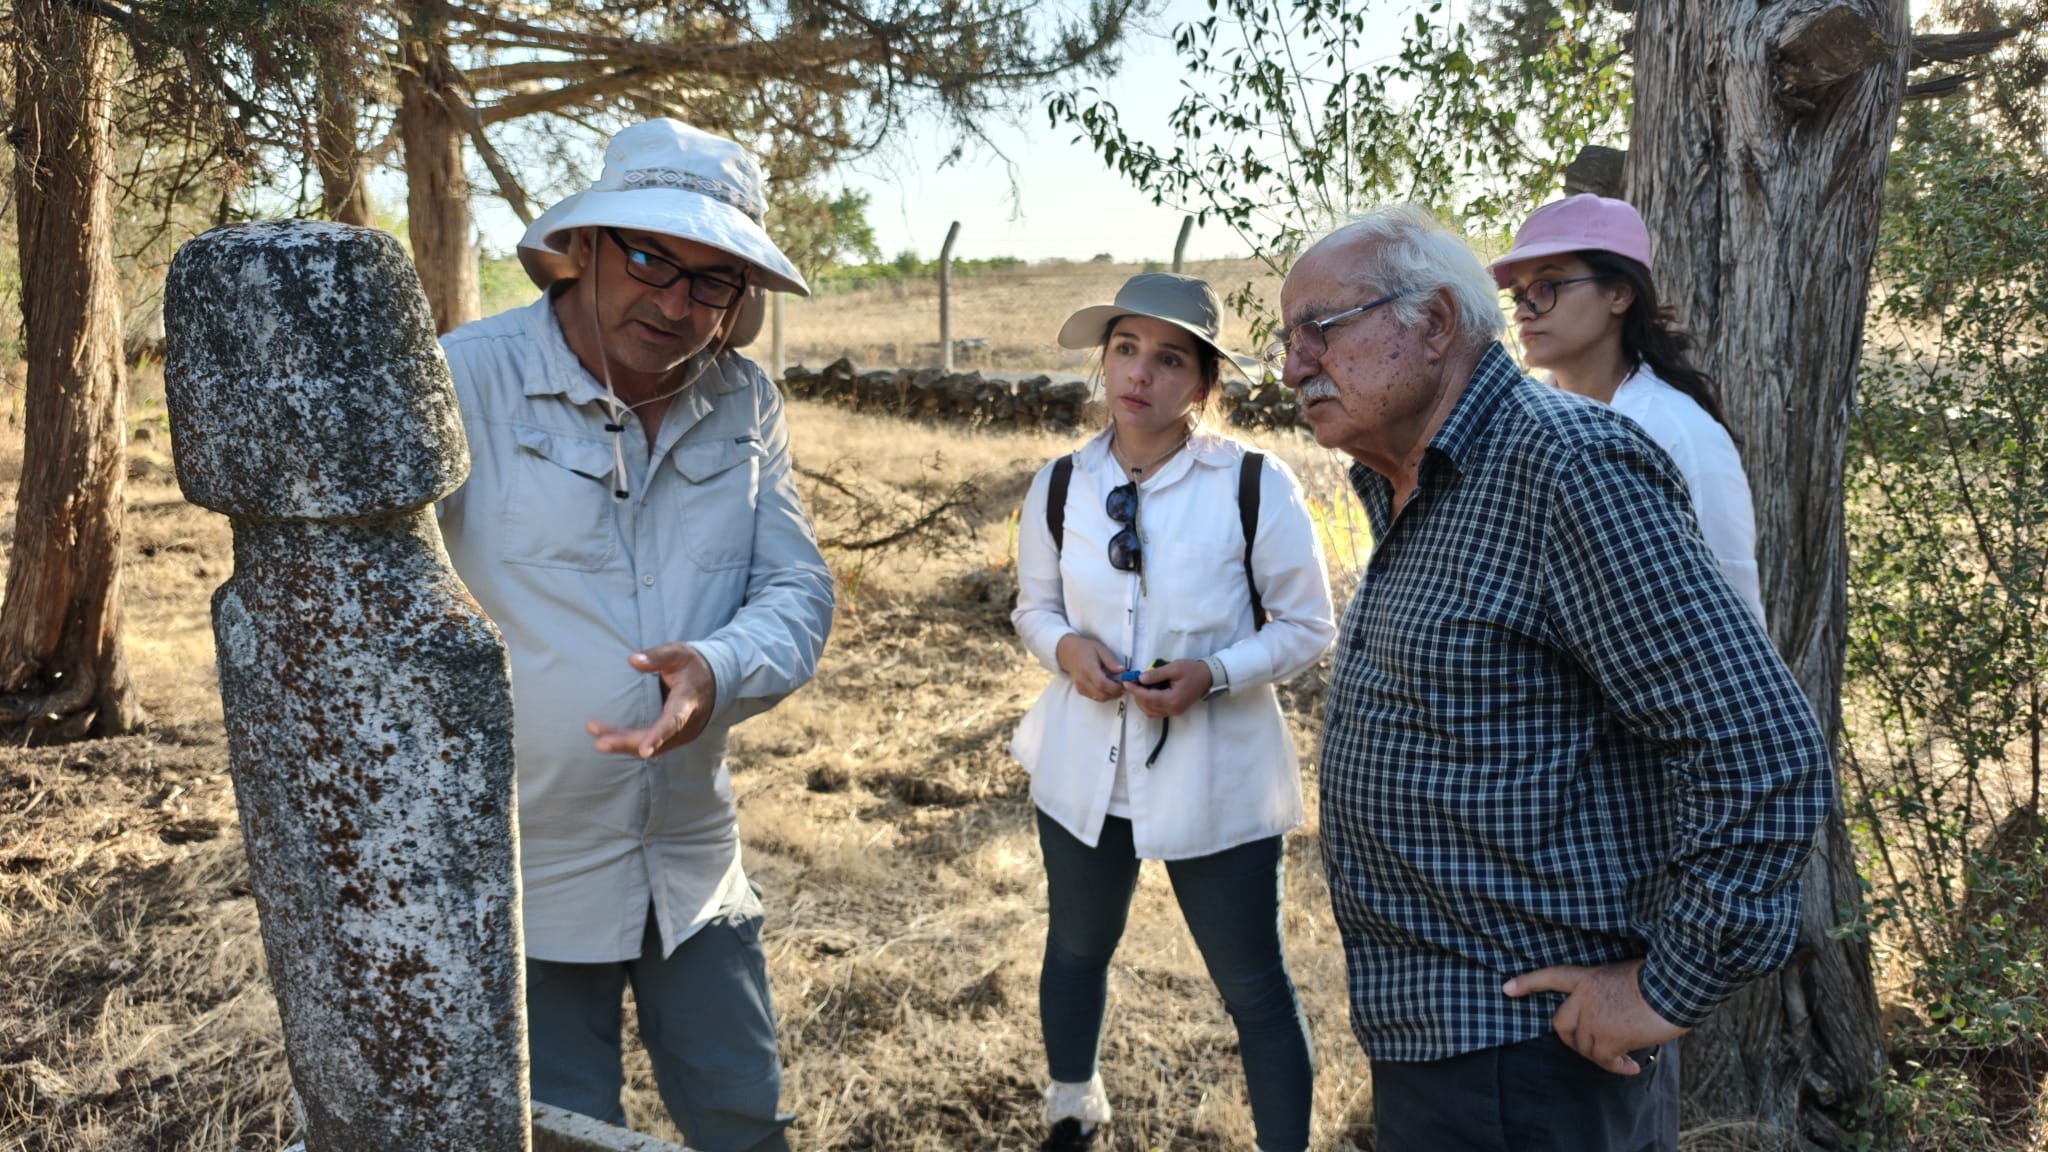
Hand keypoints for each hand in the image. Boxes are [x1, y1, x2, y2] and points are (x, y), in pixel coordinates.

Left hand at [586, 643, 716, 758]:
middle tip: (600, 743)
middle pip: (657, 740)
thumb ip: (657, 656)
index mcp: (688, 701)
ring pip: (650, 746)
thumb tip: (632, 660)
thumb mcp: (677, 653)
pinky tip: (607, 738)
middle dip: (628, 743)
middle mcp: (686, 724)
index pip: (674, 721)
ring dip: (623, 744)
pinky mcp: (671, 738)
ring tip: (596, 734)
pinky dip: (629, 743)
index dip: (658, 735)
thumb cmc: (691, 665)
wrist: (711, 681)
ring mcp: (679, 734)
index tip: (645, 749)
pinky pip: (649, 744)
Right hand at [1056, 634, 1125, 701]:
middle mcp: (1082, 680)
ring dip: (1111, 695)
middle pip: (1102, 695)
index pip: (1102, 683)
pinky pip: (1096, 697)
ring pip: (1100, 698)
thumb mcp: (1101, 649)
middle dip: (1115, 693)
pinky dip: (1104, 694)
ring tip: (1115, 684)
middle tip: (1122, 685)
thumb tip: (1122, 671)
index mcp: (1088, 668)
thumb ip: (1111, 661)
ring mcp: (1081, 687)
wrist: (1069, 653)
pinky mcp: (1081, 691)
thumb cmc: (1086, 649)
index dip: (1115, 687)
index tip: (1124, 683)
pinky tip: (1108, 686)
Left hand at [1123, 658, 1210, 718]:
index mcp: (1172, 699)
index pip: (1148, 697)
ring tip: (1141, 687)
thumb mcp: (1174, 668)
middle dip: (1137, 695)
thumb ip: (1156, 674)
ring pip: (1150, 711)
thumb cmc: (1192, 670)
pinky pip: (1156, 711)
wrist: (1208, 677)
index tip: (1126, 682)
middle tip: (1134, 682)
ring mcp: (1173, 712)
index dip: (1135, 690)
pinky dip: (1149, 704)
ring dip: (1142, 700)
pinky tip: (1149, 693)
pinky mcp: (1174, 711)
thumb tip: (1140, 679)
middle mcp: (1172, 709)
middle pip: (1147, 706)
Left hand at [1502, 959, 1685, 1074]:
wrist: (1675, 986)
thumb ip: (1609, 994)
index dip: (1527, 983)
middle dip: (1573, 1041)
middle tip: (1593, 1049)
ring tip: (1623, 1058)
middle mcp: (1584, 997)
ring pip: (1584, 1046)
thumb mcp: (1625, 976)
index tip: (1506, 989)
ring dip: (1601, 1056)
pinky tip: (1632, 1067)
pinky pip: (1604, 1060)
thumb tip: (1614, 1019)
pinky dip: (1616, 1067)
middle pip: (1562, 1025)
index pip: (1550, 977)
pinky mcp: (1607, 1038)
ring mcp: (1593, 1018)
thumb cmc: (1661, 978)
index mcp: (1588, 977)